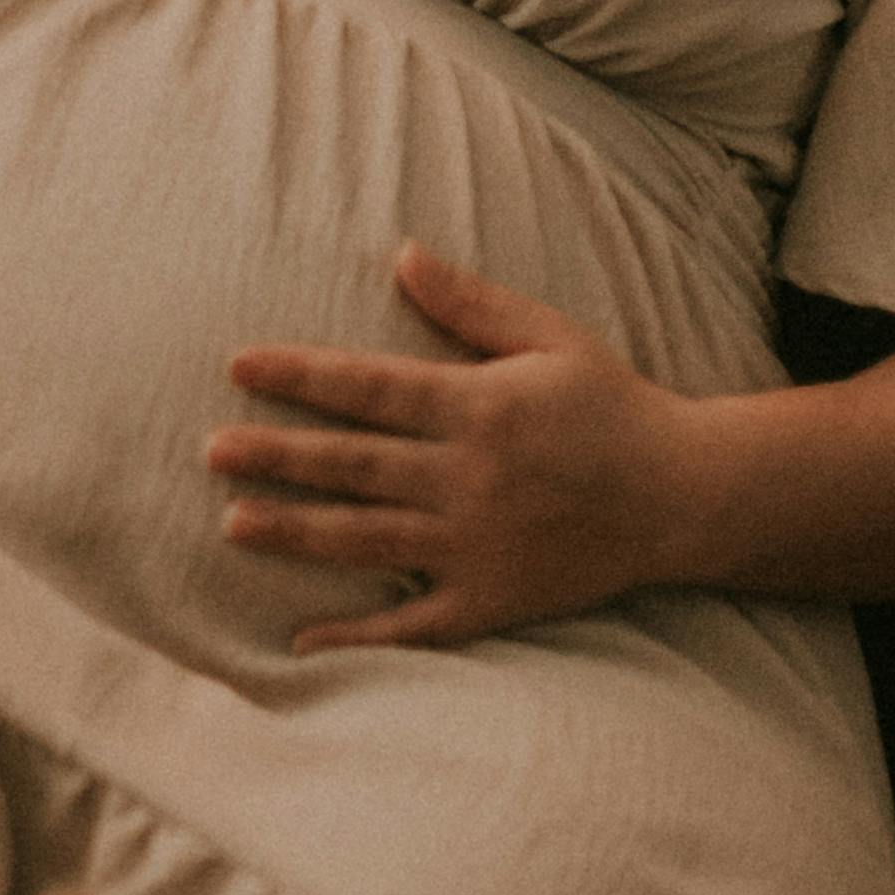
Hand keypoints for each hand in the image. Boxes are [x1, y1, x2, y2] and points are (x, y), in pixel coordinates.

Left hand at [206, 244, 703, 652]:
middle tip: (209, 449)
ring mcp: (477, 544)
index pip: (370, 388)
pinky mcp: (492, 599)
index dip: (301, 377)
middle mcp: (469, 477)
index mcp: (479, 407)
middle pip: (354, 465)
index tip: (239, 367)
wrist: (686, 496)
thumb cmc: (612, 407)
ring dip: (296, 533)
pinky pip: (414, 626)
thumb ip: (471, 304)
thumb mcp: (550, 339)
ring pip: (368, 539)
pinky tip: (300, 640)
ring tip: (231, 523)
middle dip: (278, 455)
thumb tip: (401, 254)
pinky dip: (359, 638)